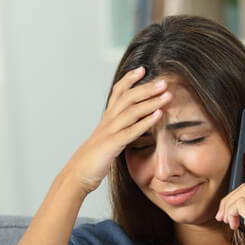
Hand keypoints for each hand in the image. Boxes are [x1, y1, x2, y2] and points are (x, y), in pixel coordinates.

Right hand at [65, 65, 170, 193]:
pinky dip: (146, 122)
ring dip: (150, 102)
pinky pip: (131, 131)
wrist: (77, 175)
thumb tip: (133, 126)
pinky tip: (158, 116)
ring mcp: (109, 132)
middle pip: (127, 98)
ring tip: (167, 95)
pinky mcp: (111, 145)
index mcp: (107, 119)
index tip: (143, 69)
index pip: (118, 93)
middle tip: (164, 81)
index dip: (129, 79)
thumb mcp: (107, 141)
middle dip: (146, 88)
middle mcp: (107, 122)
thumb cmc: (93, 160)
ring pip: (131, 111)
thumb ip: (119, 131)